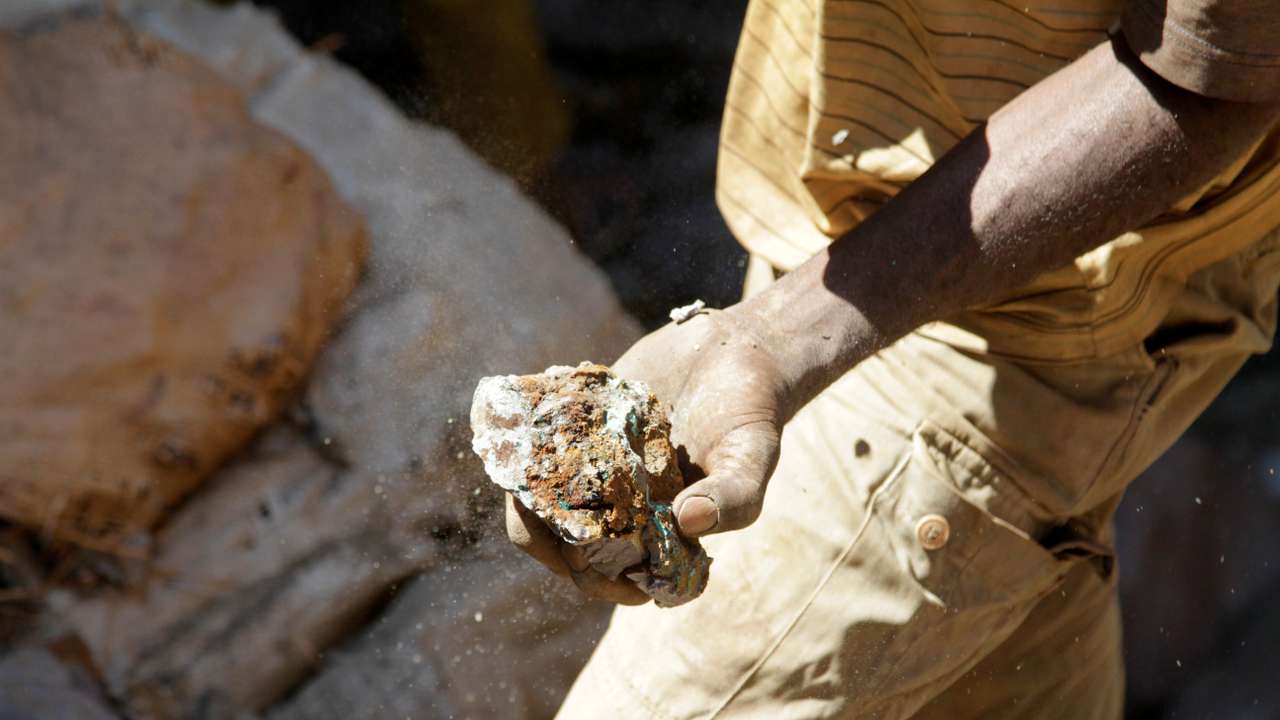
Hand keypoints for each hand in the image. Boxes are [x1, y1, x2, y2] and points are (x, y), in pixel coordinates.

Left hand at [506, 307, 787, 603]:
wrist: (729, 353)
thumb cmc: (748, 415)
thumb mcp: (753, 456)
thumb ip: (733, 497)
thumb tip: (688, 522)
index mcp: (659, 538)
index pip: (618, 582)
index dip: (602, 582)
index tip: (599, 560)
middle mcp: (620, 513)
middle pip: (565, 550)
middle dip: (552, 539)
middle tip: (554, 508)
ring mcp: (593, 474)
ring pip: (539, 504)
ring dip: (530, 493)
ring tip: (537, 468)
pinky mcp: (576, 432)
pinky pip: (535, 451)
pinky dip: (528, 443)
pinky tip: (540, 420)